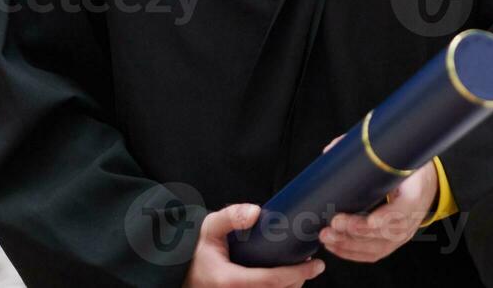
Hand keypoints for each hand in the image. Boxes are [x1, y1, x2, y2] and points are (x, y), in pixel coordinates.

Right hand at [183, 204, 324, 287]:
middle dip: (298, 280)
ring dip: (289, 287)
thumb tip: (257, 212)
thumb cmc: (194, 247)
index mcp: (229, 281)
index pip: (272, 281)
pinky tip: (285, 280)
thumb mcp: (210, 226)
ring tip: (300, 270)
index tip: (316, 263)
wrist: (175, 269)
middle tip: (311, 264)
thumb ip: (232, 216)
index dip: (298, 273)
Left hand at [320, 160, 437, 263]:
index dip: (386, 218)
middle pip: (385, 232)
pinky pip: (373, 254)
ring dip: (349, 244)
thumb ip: (366, 150)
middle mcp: (412, 218)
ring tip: (327, 236)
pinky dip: (352, 253)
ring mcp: (403, 233)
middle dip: (357, 231)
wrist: (427, 184)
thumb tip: (332, 150)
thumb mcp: (398, 154)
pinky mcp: (393, 242)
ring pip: (376, 246)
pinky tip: (335, 246)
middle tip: (334, 223)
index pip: (403, 209)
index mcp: (415, 192)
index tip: (370, 221)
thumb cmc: (408, 168)